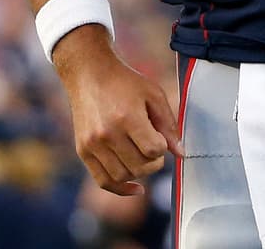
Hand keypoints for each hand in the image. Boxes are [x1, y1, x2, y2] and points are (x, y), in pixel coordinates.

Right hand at [54, 25, 184, 195]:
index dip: (162, 147)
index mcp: (127, 117)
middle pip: (140, 167)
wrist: (90, 75)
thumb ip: (169, 124)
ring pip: (123, 176)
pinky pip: (103, 180)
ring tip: (141, 155)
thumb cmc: (126, 82)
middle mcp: (107, 134)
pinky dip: (120, 188)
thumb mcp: (154, 94)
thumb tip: (181, 153)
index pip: (154, 150)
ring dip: (139, 172)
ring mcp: (92, 144)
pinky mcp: (83, 151)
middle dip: (154, 161)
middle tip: (154, 146)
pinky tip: (136, 188)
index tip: (160, 136)